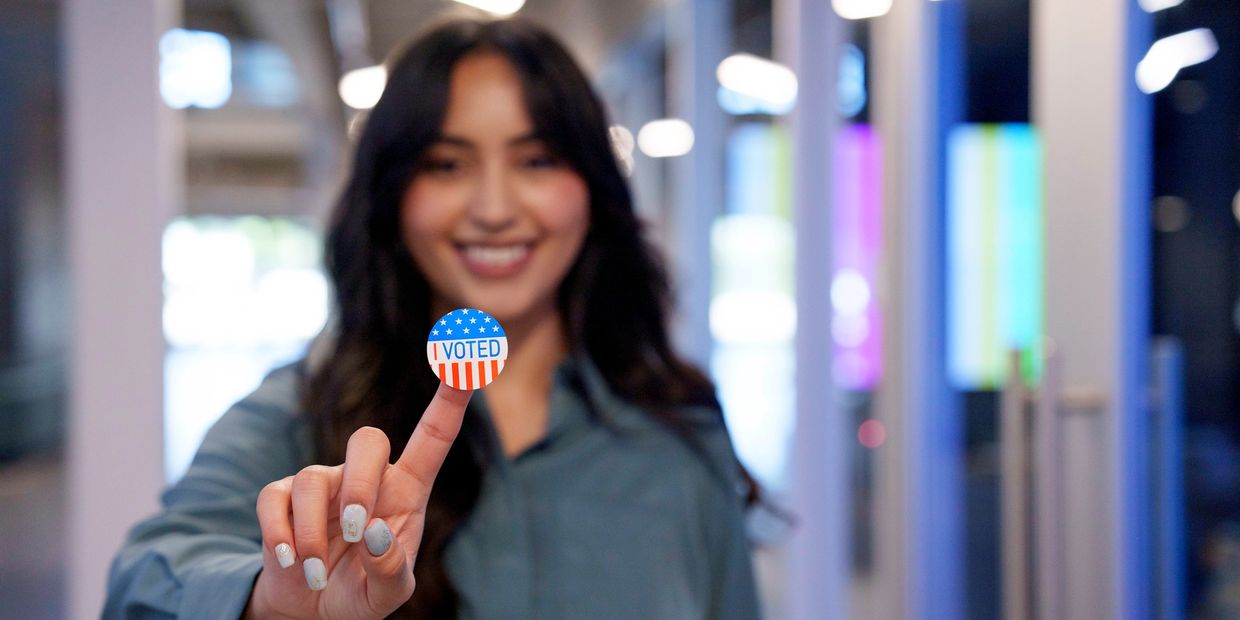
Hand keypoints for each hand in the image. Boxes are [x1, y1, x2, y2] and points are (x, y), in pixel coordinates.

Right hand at [246, 383, 471, 618]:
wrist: (312, 609)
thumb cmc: (362, 591)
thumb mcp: (388, 594)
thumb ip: (391, 570)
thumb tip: (376, 533)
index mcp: (406, 490)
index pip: (433, 435)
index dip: (450, 399)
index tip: (466, 362)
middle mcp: (365, 477)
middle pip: (368, 440)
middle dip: (359, 483)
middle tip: (354, 530)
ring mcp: (322, 484)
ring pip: (311, 480)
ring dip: (313, 533)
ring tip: (317, 574)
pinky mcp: (281, 499)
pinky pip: (274, 499)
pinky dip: (280, 534)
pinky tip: (291, 562)